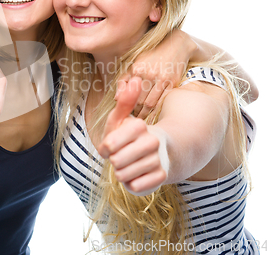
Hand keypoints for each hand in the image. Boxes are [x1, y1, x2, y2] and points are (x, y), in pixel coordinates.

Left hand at [99, 77, 167, 194]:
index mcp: (139, 126)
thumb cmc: (130, 135)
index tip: (108, 147)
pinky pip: (135, 186)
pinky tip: (136, 175)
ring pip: (124, 175)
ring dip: (121, 173)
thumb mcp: (121, 119)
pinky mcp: (162, 176)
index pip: (109, 144)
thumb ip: (123, 102)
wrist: (156, 153)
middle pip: (116, 161)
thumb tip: (135, 80)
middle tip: (118, 157)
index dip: (105, 148)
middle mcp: (152, 141)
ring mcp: (158, 159)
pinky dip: (131, 184)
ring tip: (127, 166)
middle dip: (113, 162)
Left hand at [118, 30, 195, 118]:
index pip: (129, 94)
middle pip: (139, 101)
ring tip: (142, 118)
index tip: (126, 112)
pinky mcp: (173, 82)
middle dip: (135, 112)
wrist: (175, 45)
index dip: (127, 106)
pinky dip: (157, 110)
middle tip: (133, 119)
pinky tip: (153, 115)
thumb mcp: (135, 63)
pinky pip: (163, 101)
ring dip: (145, 113)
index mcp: (137, 69)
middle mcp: (149, 74)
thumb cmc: (152, 56)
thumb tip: (116, 98)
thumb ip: (124, 80)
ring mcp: (162, 78)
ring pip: (151, 103)